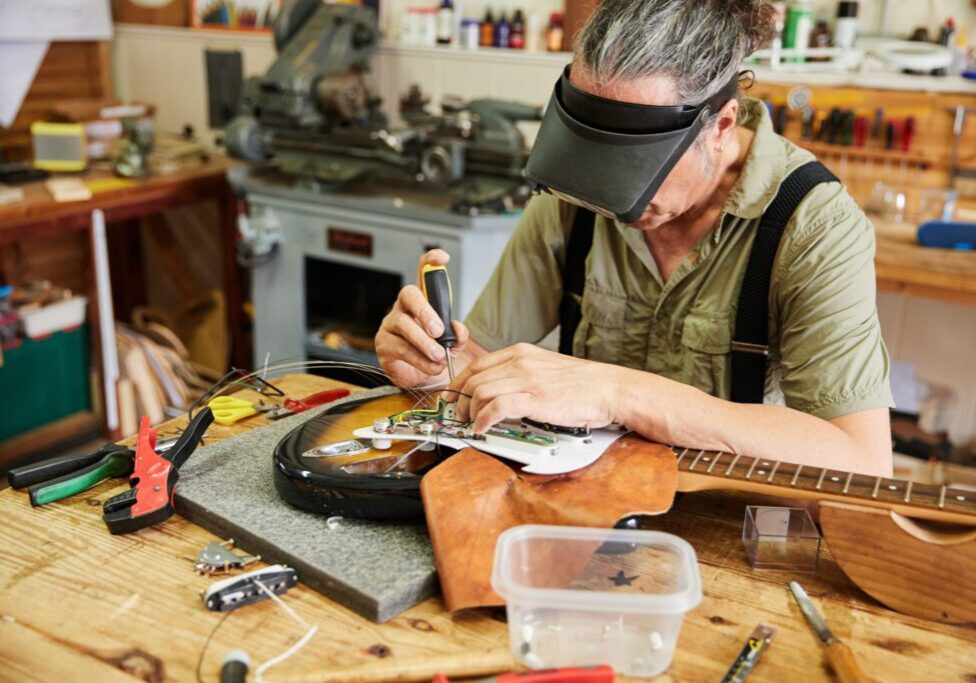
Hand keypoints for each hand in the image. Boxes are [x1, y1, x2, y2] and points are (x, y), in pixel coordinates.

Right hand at [376, 249, 469, 387]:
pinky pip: (400, 348)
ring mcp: (391, 324)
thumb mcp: (452, 343)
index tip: (443, 258)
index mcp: (422, 301)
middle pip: (408, 294)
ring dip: (424, 342)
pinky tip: (431, 366)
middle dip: (425, 311)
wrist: (421, 379)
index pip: (423, 273)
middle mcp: (404, 307)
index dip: (431, 261)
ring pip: (403, 325)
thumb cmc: (434, 354)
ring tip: (438, 355)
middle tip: (438, 330)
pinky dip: (419, 359)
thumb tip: (457, 329)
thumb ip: (458, 335)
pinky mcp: (384, 344)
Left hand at [449, 343, 622, 432]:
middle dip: (460, 400)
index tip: (452, 396)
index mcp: (521, 352)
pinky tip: (482, 428)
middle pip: (474, 379)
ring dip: (469, 412)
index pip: (477, 364)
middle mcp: (520, 362)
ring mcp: (527, 379)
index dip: (458, 382)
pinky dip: (483, 420)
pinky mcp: (534, 399)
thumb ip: (521, 373)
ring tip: (470, 424)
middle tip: (458, 416)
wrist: (608, 388)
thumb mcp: (545, 367)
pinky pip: (495, 408)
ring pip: (480, 392)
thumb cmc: (582, 383)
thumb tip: (499, 388)